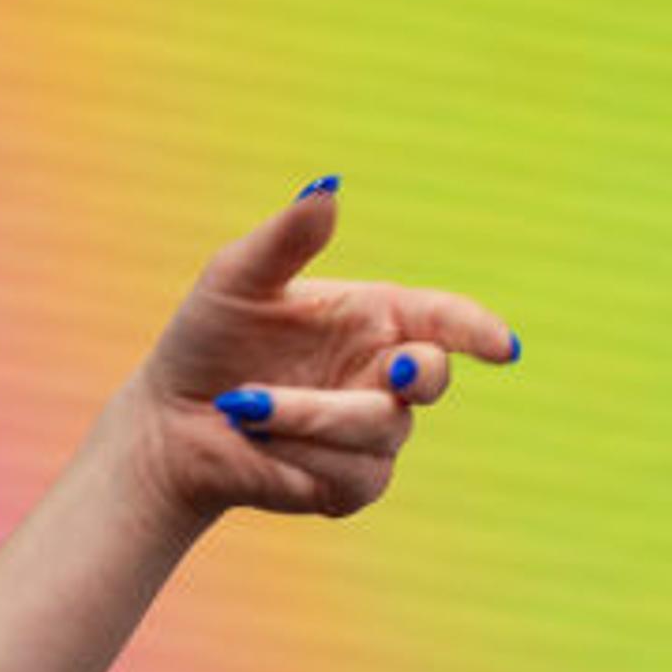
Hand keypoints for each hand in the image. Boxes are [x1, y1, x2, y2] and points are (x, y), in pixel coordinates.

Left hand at [116, 178, 517, 527]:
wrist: (170, 421)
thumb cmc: (207, 342)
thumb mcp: (236, 280)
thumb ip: (285, 238)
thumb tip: (327, 187)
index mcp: (376, 317)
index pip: (444, 318)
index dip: (476, 330)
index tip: (500, 347)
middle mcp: (385, 374)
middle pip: (431, 376)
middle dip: (414, 377)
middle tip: (396, 374)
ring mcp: (377, 433)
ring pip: (379, 428)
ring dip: (306, 416)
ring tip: (242, 404)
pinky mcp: (355, 483)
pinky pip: (352, 473)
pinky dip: (295, 454)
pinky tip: (254, 440)